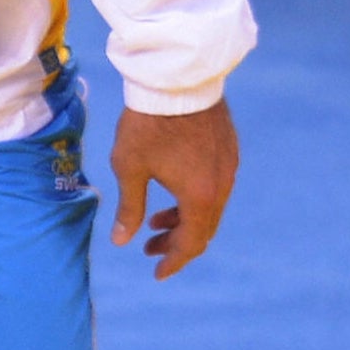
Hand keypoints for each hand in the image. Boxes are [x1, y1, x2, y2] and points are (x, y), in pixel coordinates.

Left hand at [108, 97, 238, 279]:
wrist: (176, 76)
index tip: (157, 273)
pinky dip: (195, 199)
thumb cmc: (148, 123)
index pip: (191, 243)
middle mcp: (221, 185)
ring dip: (184, 219)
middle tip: (150, 248)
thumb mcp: (130, 168)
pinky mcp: (228, 148)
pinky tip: (173, 190)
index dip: (173, 261)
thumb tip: (121, 241)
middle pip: (204, 229)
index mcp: (200, 196)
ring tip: (155, 220)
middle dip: (177, 243)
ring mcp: (228, 165)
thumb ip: (130, 208)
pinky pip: (215, 186)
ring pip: (210, 207)